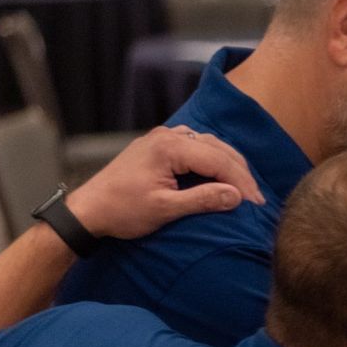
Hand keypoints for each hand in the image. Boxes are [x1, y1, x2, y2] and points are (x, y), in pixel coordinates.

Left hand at [64, 126, 263, 240]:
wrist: (88, 210)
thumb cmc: (122, 211)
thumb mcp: (165, 209)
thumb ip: (203, 199)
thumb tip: (237, 197)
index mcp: (169, 147)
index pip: (218, 160)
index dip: (241, 182)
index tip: (257, 205)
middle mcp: (168, 135)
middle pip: (218, 148)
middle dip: (240, 174)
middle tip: (257, 200)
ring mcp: (163, 138)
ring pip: (210, 145)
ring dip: (229, 166)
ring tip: (244, 190)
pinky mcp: (159, 146)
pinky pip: (197, 147)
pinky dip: (214, 161)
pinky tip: (222, 177)